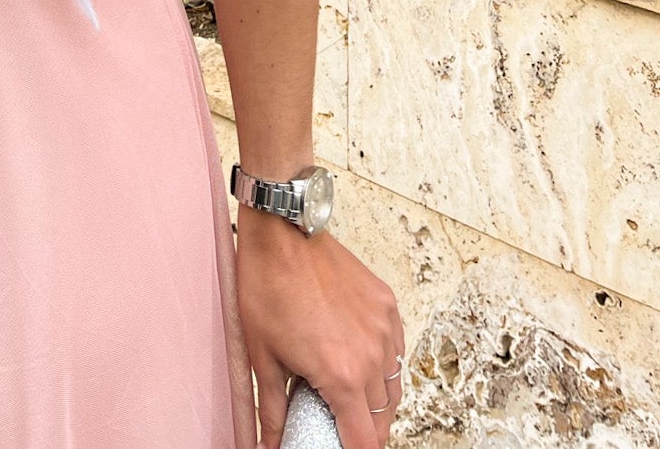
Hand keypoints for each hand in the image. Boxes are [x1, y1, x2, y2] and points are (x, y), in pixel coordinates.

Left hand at [234, 208, 404, 447]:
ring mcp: (383, 327)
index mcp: (342, 376)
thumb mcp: (262, 356)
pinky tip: (364, 362)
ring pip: (394, 384)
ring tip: (353, 401)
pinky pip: (396, 348)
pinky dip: (385, 364)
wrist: (283, 231)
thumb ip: (272, 409)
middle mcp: (371, 355)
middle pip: (383, 417)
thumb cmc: (268, 286)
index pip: (364, 440)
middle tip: (343, 430)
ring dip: (379, 401)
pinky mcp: (386, 304)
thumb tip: (268, 442)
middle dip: (366, 432)